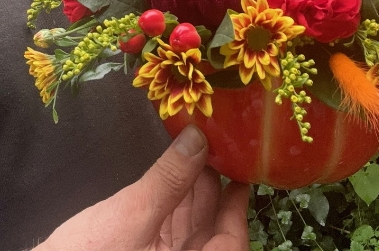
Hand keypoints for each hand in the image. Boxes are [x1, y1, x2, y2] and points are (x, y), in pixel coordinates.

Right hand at [34, 125, 249, 250]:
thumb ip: (169, 179)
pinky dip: (170, 202)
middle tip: (217, 145)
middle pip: (208, 233)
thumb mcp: (133, 215)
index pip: (230, 243)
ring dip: (192, 192)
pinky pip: (165, 229)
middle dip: (213, 191)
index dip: (238, 206)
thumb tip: (198, 139)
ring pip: (187, 229)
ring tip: (196, 151)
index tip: (244, 168)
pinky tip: (172, 174)